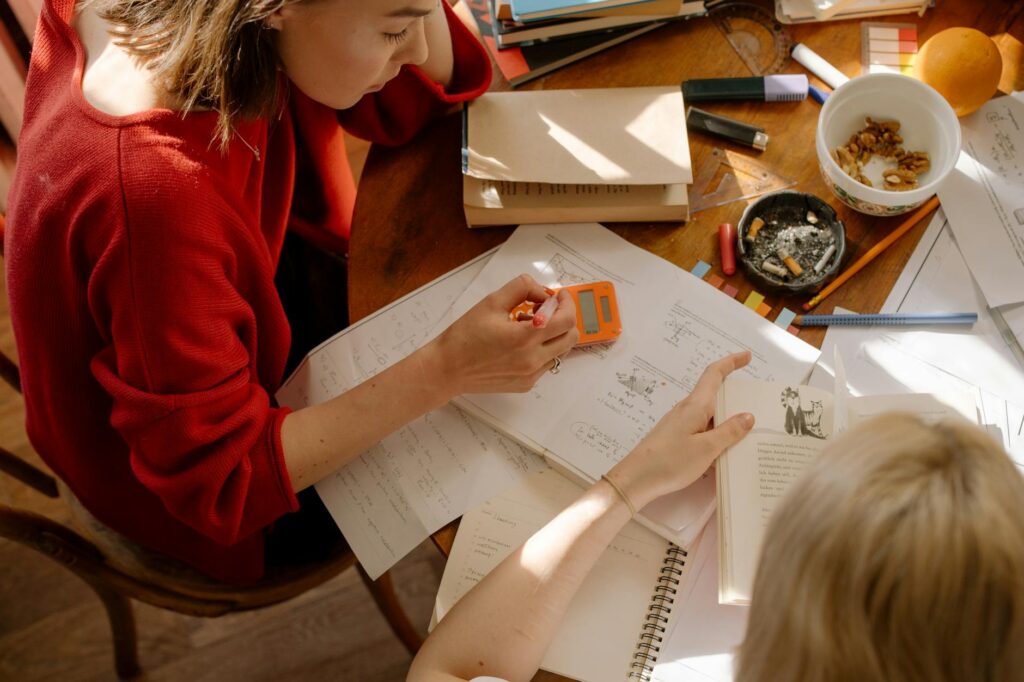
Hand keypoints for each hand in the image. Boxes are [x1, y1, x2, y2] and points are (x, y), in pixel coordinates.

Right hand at [429, 274, 578, 394]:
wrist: (448, 369)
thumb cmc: (465, 336)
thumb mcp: (491, 302)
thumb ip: (521, 288)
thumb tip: (542, 291)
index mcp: (526, 337)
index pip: (566, 319)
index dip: (567, 303)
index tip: (559, 297)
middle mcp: (532, 359)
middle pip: (571, 337)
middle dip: (564, 319)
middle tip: (546, 310)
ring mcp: (531, 375)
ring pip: (561, 352)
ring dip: (553, 335)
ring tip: (528, 327)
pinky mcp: (526, 384)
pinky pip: (546, 364)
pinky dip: (542, 350)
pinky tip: (520, 344)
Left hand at [606, 352, 754, 509]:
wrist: (636, 479)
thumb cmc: (671, 461)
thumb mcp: (706, 448)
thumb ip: (729, 432)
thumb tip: (748, 416)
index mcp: (695, 406)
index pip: (714, 374)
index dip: (731, 362)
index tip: (747, 356)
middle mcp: (687, 410)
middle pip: (714, 395)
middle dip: (735, 397)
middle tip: (758, 406)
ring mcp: (680, 424)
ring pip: (709, 416)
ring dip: (727, 421)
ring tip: (749, 434)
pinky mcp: (676, 438)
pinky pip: (702, 430)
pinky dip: (716, 436)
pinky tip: (726, 452)